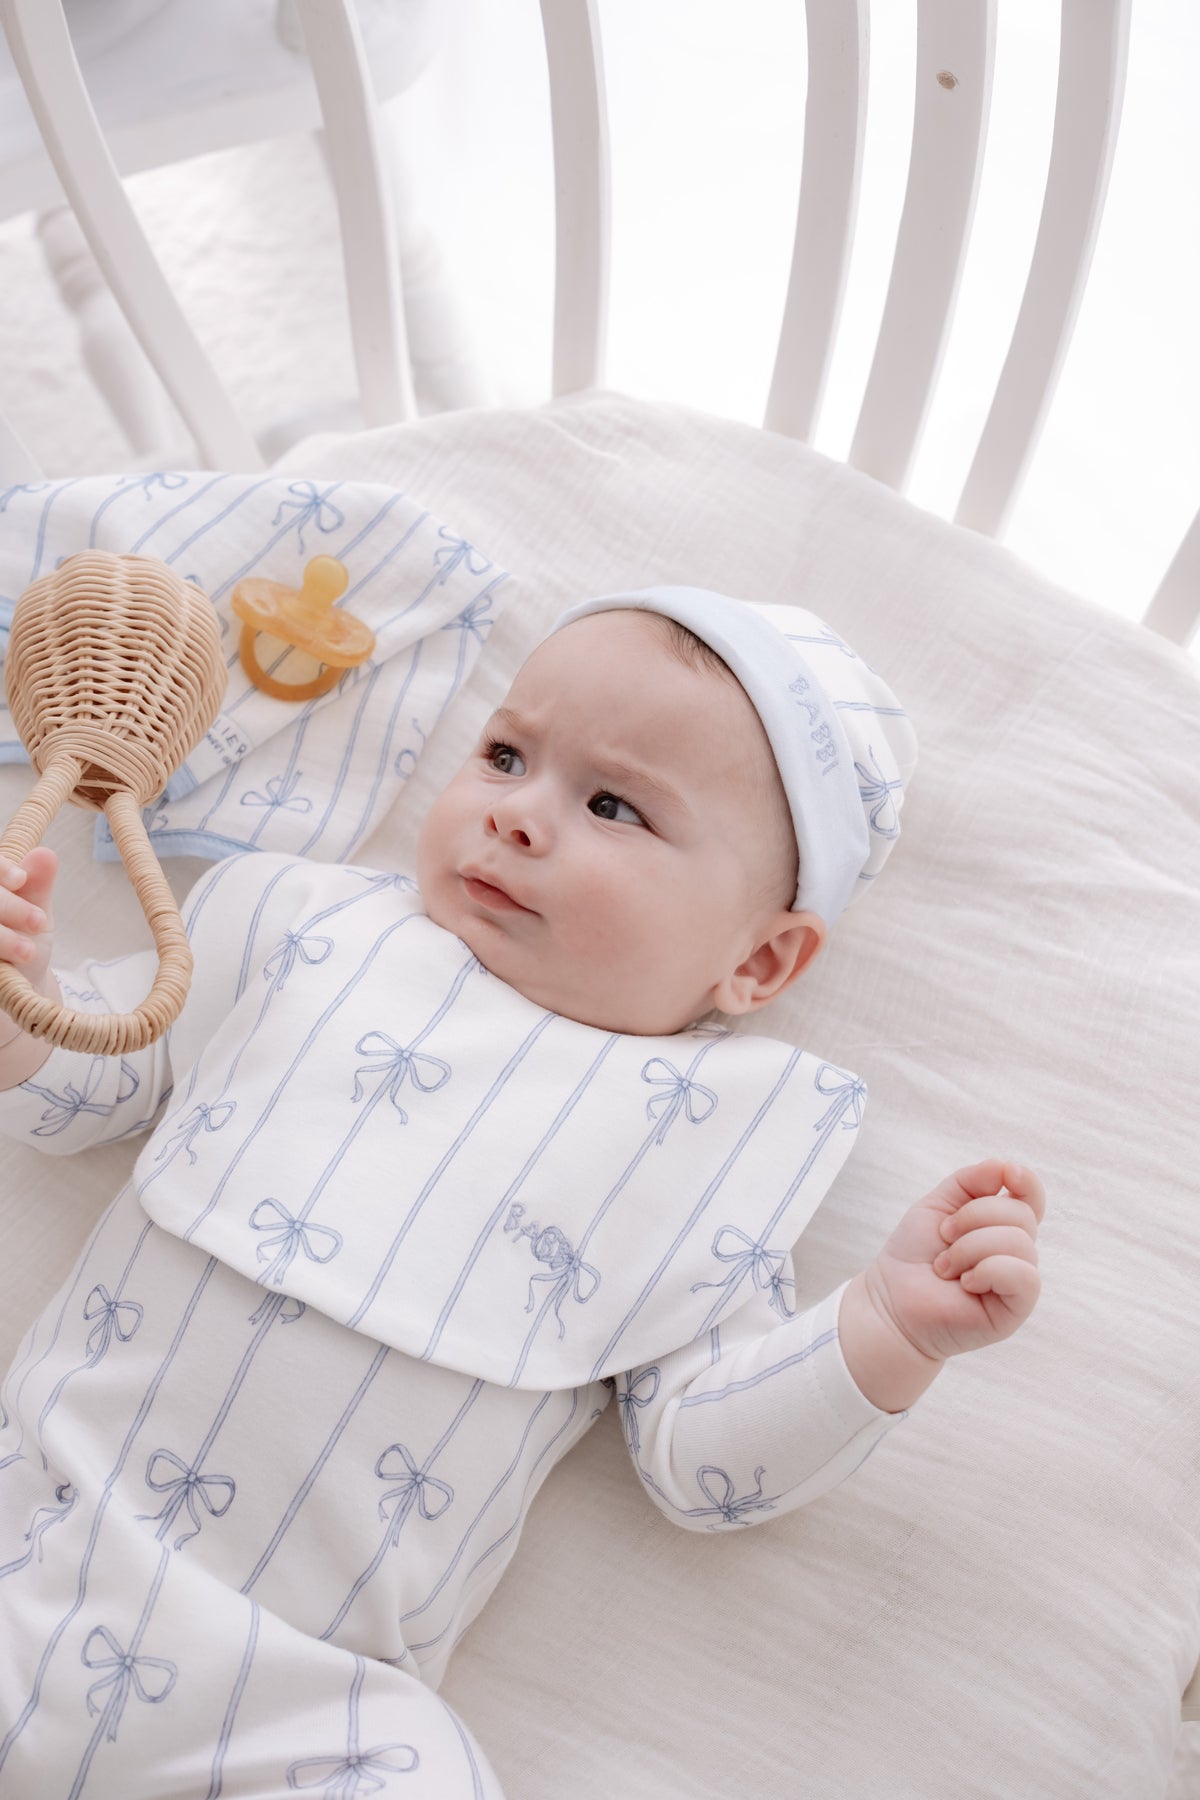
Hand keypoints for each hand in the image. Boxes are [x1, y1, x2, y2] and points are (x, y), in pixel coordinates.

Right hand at [0, 848, 58, 1020]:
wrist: (20, 989)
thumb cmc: (24, 944)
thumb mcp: (36, 914)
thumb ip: (39, 887)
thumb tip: (45, 854)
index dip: (0, 868)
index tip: (21, 879)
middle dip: (9, 906)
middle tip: (38, 922)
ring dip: (2, 936)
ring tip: (28, 951)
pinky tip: (9, 967)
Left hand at [861, 1158, 1044, 1366]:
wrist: (892, 1300)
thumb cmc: (914, 1254)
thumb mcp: (938, 1204)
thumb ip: (970, 1182)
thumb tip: (1006, 1167)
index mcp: (1000, 1225)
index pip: (1031, 1196)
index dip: (1026, 1181)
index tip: (1007, 1174)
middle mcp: (1015, 1251)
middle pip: (1021, 1213)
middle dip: (972, 1218)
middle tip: (944, 1238)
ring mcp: (1018, 1280)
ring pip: (1019, 1242)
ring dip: (970, 1248)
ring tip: (947, 1267)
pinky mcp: (1017, 1308)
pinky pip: (1024, 1276)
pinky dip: (989, 1271)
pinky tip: (966, 1283)